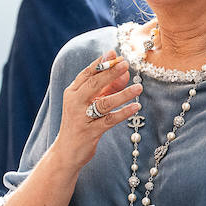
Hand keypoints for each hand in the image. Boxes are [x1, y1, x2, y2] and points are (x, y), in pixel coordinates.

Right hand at [55, 51, 140, 168]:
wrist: (67, 151)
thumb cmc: (81, 122)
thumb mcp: (91, 103)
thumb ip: (107, 88)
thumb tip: (125, 74)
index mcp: (73, 92)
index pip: (87, 73)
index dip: (101, 63)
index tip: (114, 53)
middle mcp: (74, 102)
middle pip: (94, 84)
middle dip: (110, 72)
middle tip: (126, 63)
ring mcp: (81, 117)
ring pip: (104, 102)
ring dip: (122, 94)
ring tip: (139, 87)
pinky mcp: (90, 132)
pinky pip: (109, 120)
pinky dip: (123, 113)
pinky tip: (136, 107)